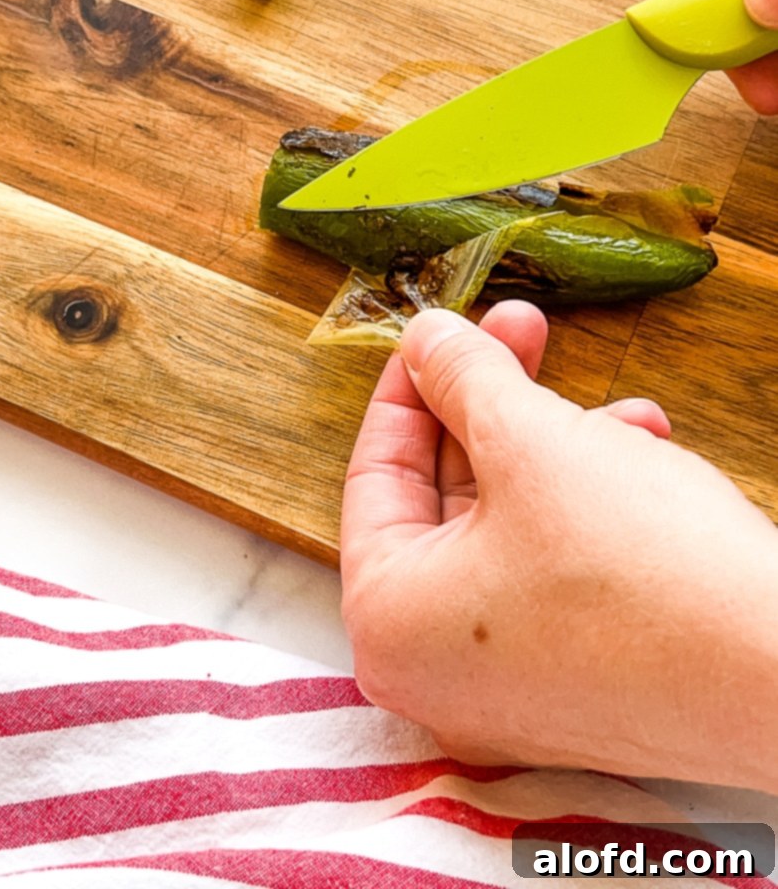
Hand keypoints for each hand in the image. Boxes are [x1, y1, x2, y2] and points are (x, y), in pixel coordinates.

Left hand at [341, 304, 777, 790]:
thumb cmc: (640, 567)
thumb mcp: (532, 441)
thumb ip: (461, 378)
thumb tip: (424, 337)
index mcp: (390, 621)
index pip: (373, 477)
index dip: (409, 388)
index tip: (438, 334)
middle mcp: (435, 670)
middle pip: (447, 498)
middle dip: (496, 406)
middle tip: (524, 330)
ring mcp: (508, 687)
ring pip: (510, 529)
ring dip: (558, 451)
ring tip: (622, 411)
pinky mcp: (576, 687)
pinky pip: (553, 574)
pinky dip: (588, 509)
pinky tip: (644, 461)